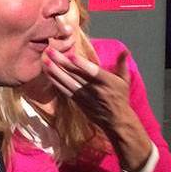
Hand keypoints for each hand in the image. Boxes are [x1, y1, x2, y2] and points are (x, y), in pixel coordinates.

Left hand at [42, 48, 152, 170]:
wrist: (116, 121)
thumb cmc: (120, 98)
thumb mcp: (124, 80)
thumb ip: (122, 64)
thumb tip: (125, 50)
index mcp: (107, 81)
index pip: (93, 71)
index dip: (81, 64)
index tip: (71, 55)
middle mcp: (94, 89)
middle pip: (76, 74)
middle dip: (62, 62)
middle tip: (50, 51)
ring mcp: (84, 96)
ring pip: (67, 82)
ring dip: (55, 71)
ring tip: (45, 61)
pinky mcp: (78, 102)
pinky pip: (65, 91)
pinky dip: (56, 82)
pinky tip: (48, 73)